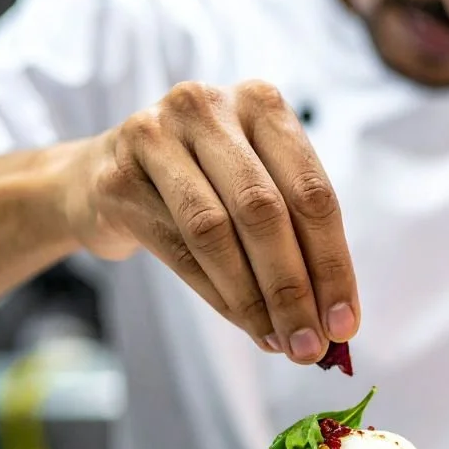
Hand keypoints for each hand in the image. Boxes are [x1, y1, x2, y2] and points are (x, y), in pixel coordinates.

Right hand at [62, 81, 358, 362]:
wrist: (104, 175)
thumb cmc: (202, 183)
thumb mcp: (254, 185)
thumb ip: (296, 236)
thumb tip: (335, 321)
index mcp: (260, 101)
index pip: (310, 190)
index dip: (332, 263)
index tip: (344, 323)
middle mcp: (208, 107)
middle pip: (263, 210)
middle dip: (293, 289)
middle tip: (310, 347)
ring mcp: (155, 136)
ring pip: (215, 231)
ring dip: (253, 300)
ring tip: (277, 342)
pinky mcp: (118, 177)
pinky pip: (177, 249)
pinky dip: (217, 296)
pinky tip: (243, 324)